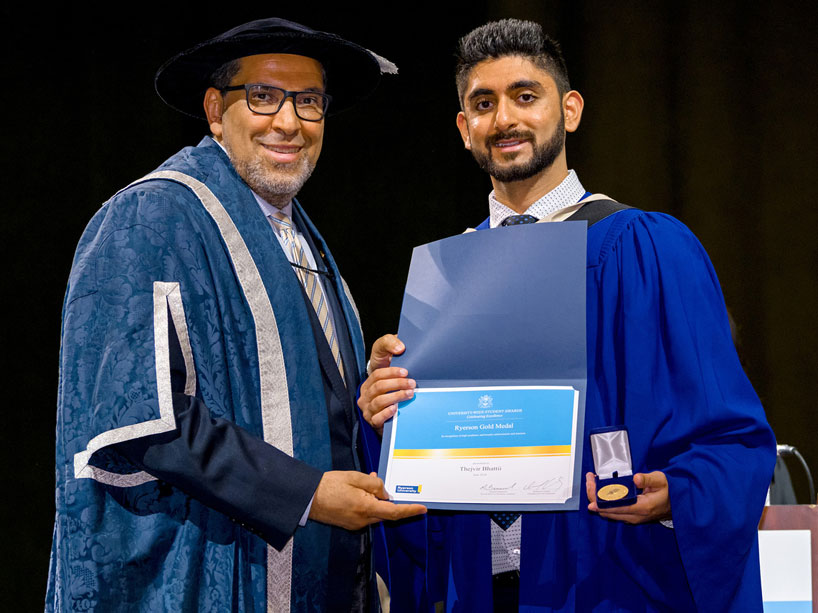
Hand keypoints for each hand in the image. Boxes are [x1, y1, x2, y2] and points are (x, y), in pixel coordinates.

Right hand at [309, 471, 426, 529]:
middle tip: (378, 482)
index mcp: (366, 508)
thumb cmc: (329, 485)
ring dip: (375, 500)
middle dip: (387, 499)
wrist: (307, 498)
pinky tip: (358, 491)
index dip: (410, 511)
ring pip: (375, 512)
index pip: (394, 512)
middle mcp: (363, 520)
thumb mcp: (354, 477)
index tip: (423, 509)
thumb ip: (374, 484)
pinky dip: (367, 504)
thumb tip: (385, 493)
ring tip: (365, 482)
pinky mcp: (349, 524)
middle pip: (385, 512)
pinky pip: (365, 514)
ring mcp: (355, 524)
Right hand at [358, 335, 414, 434]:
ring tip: (409, 394)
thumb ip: (390, 343)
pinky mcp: (373, 421)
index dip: (391, 373)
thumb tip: (400, 347)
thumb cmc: (391, 382)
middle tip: (412, 383)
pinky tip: (395, 409)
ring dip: (395, 397)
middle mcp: (366, 395)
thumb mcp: (386, 355)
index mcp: (368, 381)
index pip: (377, 375)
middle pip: (379, 388)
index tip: (406, 372)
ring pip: (379, 402)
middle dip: (397, 384)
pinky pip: (377, 418)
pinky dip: (386, 413)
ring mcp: (368, 408)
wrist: (391, 411)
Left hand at [585, 471, 670, 523]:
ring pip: (607, 513)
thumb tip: (635, 478)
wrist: (678, 505)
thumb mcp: (661, 480)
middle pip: (606, 510)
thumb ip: (647, 479)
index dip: (599, 497)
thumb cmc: (669, 491)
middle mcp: (634, 516)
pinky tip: (601, 490)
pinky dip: (604, 502)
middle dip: (594, 495)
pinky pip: (612, 512)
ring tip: (592, 482)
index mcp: (641, 507)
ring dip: (597, 499)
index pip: (614, 506)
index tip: (591, 484)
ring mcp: (632, 518)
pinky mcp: (630, 517)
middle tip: (589, 479)